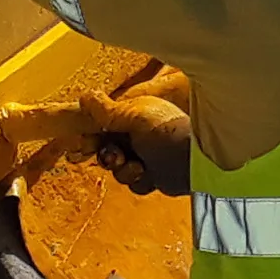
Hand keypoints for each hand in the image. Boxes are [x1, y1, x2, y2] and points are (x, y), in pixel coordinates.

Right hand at [86, 68, 193, 197]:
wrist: (195, 162)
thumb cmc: (169, 133)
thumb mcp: (133, 117)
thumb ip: (106, 110)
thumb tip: (85, 97)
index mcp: (134, 114)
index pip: (104, 123)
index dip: (94, 134)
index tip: (88, 142)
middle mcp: (139, 133)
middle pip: (107, 147)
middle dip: (107, 154)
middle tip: (115, 156)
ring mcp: (146, 154)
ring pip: (117, 167)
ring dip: (124, 169)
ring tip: (138, 166)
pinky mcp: (153, 174)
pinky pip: (132, 181)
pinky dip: (138, 180)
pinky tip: (149, 174)